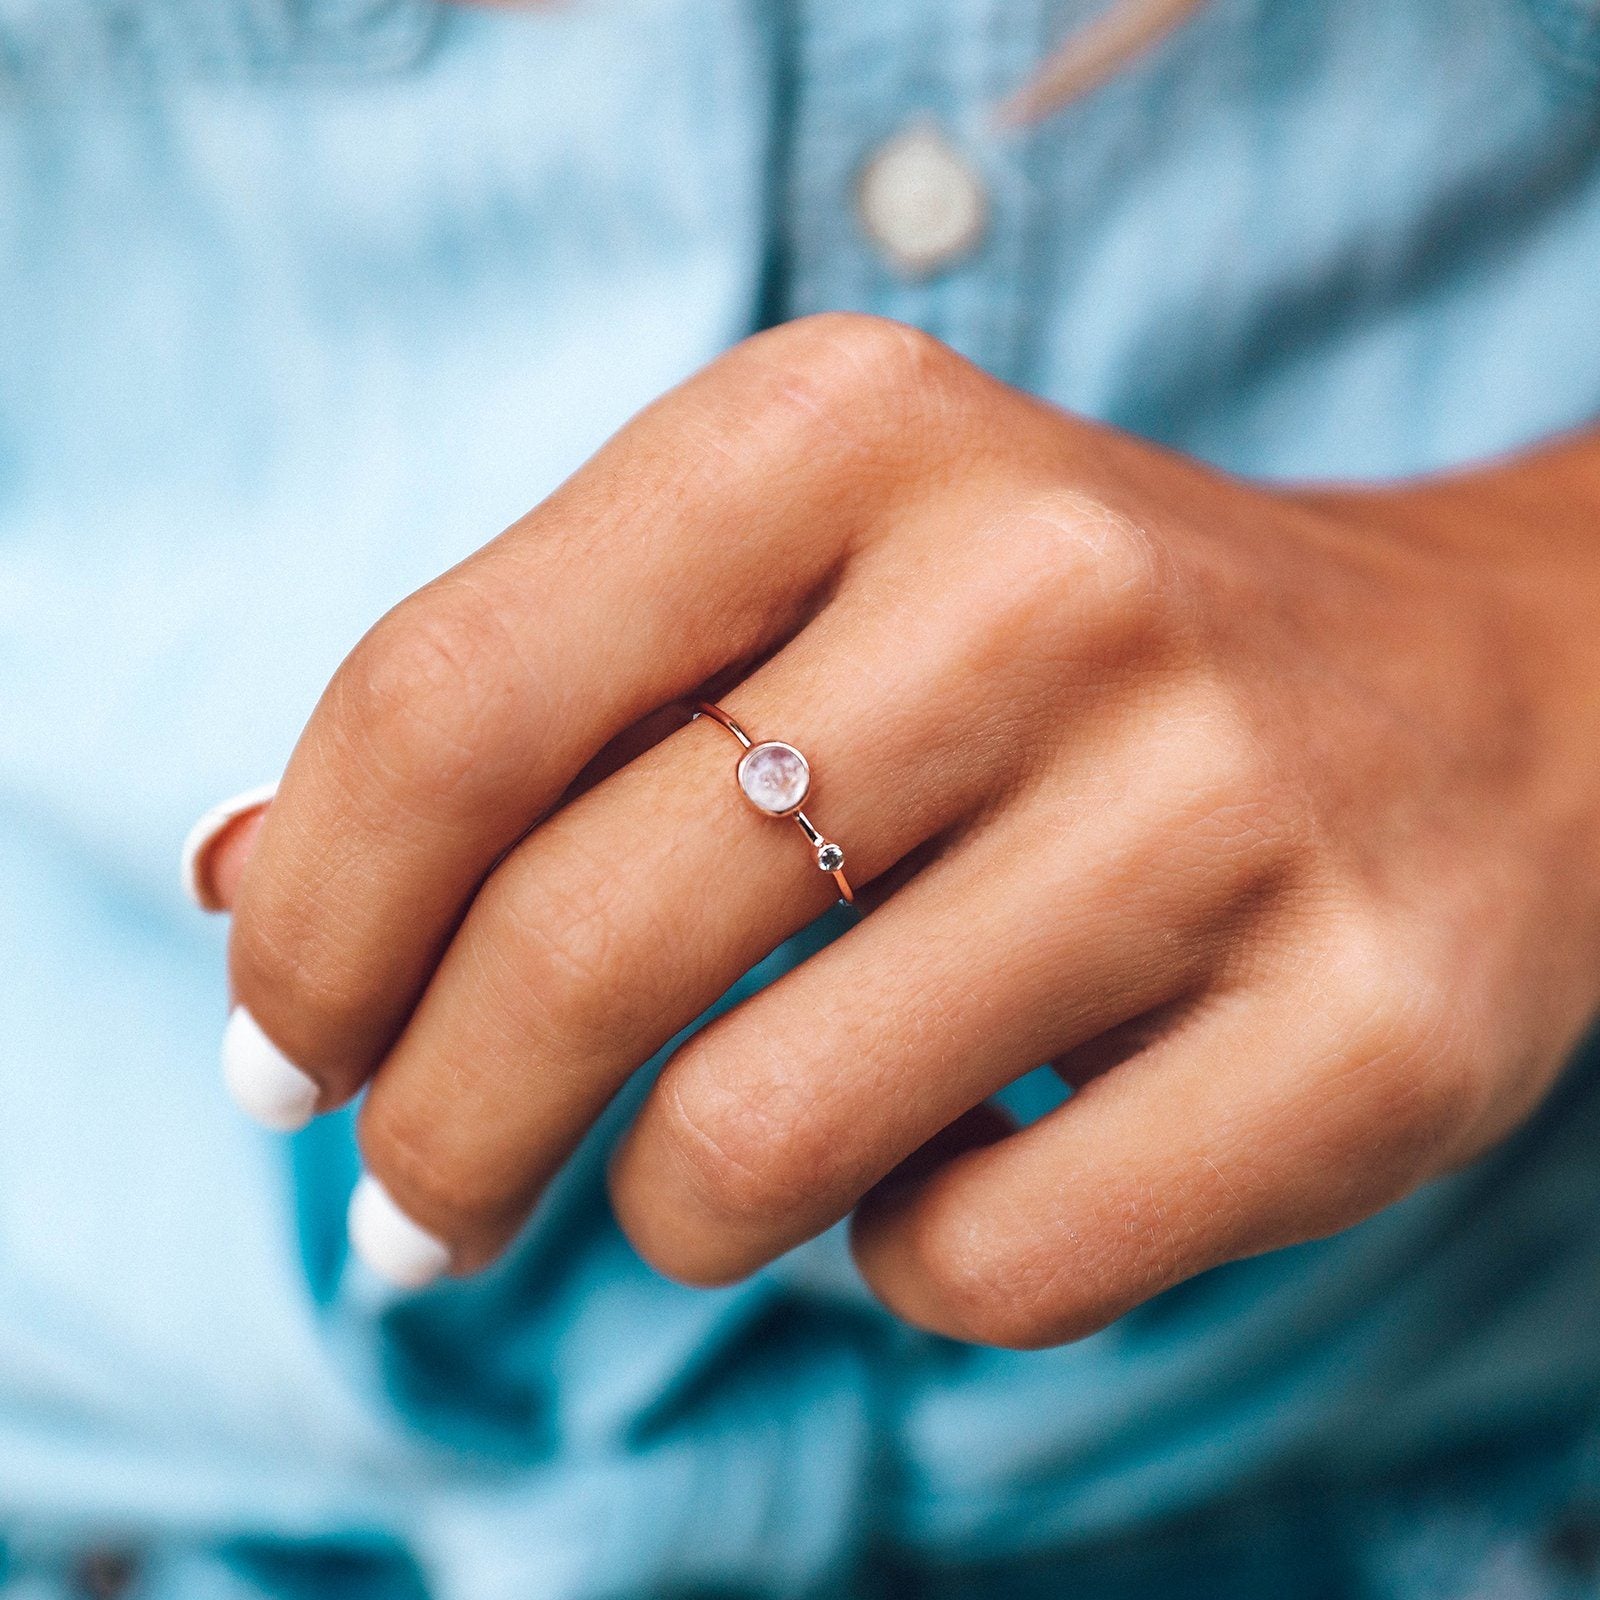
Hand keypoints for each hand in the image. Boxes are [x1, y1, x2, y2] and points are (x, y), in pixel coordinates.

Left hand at [213, 314, 1599, 1345]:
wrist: (1469, 695)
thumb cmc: (1057, 658)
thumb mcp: (793, 586)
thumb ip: (525, 716)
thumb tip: (242, 885)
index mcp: (847, 425)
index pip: (452, 696)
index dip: (314, 918)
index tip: (282, 1054)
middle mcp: (1040, 583)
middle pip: (580, 935)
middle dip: (440, 1126)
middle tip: (415, 1212)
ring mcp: (1219, 806)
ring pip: (757, 1140)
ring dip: (675, 1202)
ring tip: (722, 1160)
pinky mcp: (1358, 1030)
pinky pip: (980, 1262)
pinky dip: (905, 1259)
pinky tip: (966, 1160)